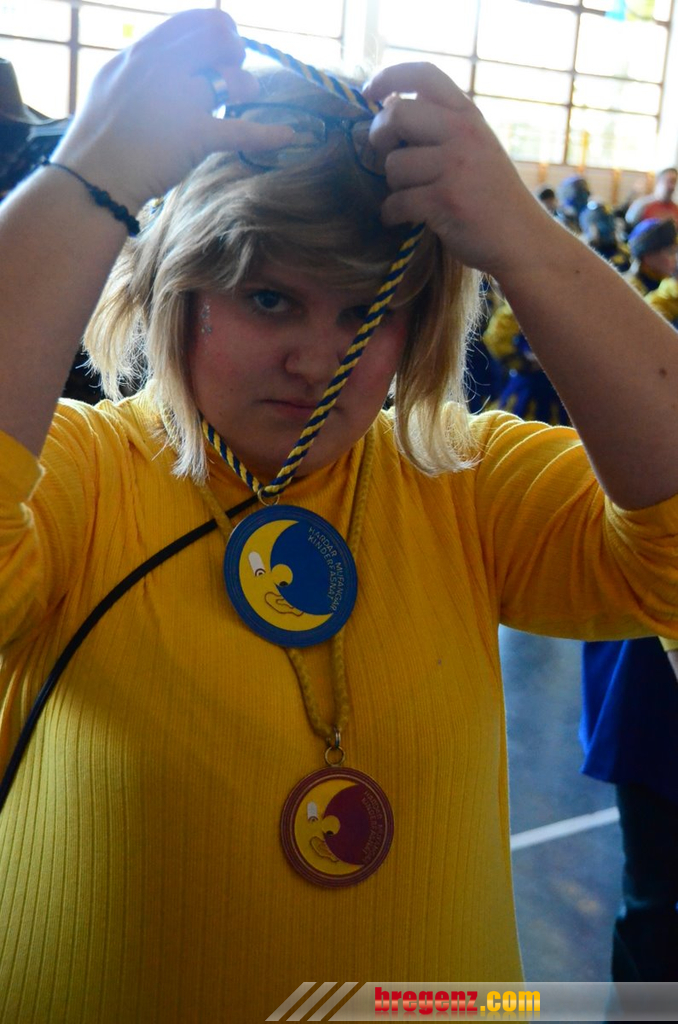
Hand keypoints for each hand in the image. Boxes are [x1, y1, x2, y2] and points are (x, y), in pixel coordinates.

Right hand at [50, 10, 292, 211]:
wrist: (93, 177)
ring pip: (233, 80)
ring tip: (243, 96)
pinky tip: (289, 135)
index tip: (222, 44)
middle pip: (218, 36)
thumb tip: (168, 63)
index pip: (191, 21)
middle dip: (234, 50)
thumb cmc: (99, 139)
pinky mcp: (195, 135)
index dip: (216, 28)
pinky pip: (242, 131)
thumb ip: (142, 68)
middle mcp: (164, 67)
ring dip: (246, 85)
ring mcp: (181, 99)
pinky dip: (269, 134)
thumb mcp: (113, 84)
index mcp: (143, 52)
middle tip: (234, 68)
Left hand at [363, 63, 551, 277]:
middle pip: (397, 115)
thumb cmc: (492, 196)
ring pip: (394, 164)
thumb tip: (391, 106)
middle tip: (385, 155)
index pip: (425, 75)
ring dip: (392, 185)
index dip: (388, 77)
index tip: (369, 93)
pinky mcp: (444, 201)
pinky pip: (396, 202)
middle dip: (379, 136)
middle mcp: (463, 134)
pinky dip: (391, 214)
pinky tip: (399, 218)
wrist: (522, 239)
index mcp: (468, 116)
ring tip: (409, 196)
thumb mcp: (477, 147)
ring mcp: (455, 167)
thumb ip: (443, 126)